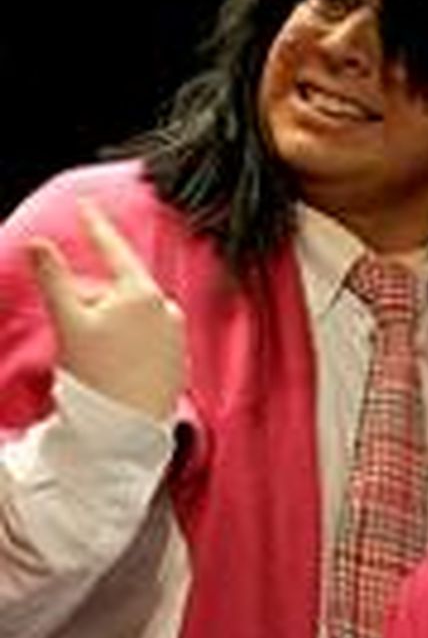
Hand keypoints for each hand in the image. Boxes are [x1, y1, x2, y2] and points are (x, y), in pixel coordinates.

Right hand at [27, 199, 184, 420]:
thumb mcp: (68, 321)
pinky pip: (147, 342)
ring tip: (94, 355)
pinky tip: (114, 367)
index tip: (85, 204)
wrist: (125, 433)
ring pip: (133, 317)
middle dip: (94, 299)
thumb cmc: (96, 376)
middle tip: (76, 329)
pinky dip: (127, 344)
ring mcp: (178, 339)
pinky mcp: (180, 364)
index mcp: (143, 294)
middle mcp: (168, 311)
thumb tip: (37, 242)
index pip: (113, 249)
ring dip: (110, 324)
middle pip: (120, 289)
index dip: (95, 226)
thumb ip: (53, 277)